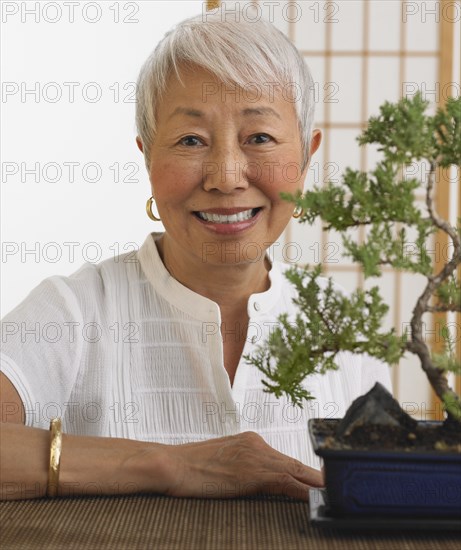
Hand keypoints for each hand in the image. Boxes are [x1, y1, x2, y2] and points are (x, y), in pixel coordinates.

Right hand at [159, 431, 323, 499]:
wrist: (172, 464)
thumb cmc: (189, 467)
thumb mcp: (220, 463)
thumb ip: (240, 468)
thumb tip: (252, 483)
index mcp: (250, 441)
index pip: (283, 459)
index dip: (303, 472)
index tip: (319, 481)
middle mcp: (256, 444)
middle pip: (294, 463)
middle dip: (316, 477)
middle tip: (337, 487)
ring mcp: (255, 456)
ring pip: (295, 471)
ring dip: (316, 484)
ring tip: (335, 493)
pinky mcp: (252, 472)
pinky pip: (285, 482)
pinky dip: (303, 491)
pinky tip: (316, 499)